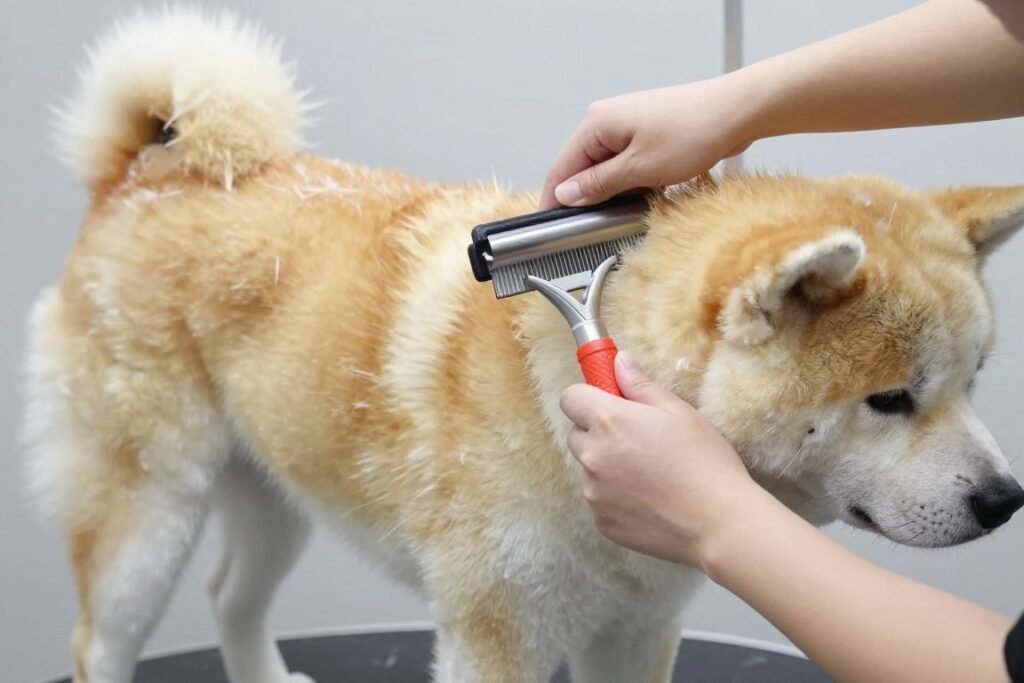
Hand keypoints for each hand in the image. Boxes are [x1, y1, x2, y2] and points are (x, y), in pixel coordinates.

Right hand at [539, 77, 754, 208]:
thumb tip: (566, 194)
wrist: (736, 112)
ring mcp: (627, 125)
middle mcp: (606, 119)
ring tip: (633, 204)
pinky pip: (627, 163)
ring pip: (607, 168)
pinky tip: (650, 191)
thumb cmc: (693, 132)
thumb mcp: (639, 169)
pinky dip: (634, 180)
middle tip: (598, 224)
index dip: (555, 200)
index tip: (551, 226)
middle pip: (583, 168)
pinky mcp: (647, 132)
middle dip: (591, 197)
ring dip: (617, 190)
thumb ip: (598, 184)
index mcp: (596, 123)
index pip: (562, 168)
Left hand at [559, 351, 761, 567]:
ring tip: (649, 474)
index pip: (570, 399)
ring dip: (607, 467)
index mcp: (608, 422)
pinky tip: (649, 499)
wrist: (718, 522)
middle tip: (636, 440)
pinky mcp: (602, 522)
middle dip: (597, 433)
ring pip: (589, 469)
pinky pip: (599, 500)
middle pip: (576, 435)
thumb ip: (640, 384)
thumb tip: (619, 362)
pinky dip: (616, 497)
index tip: (609, 403)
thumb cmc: (703, 461)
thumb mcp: (678, 411)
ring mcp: (594, 492)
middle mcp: (592, 456)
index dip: (588, 398)